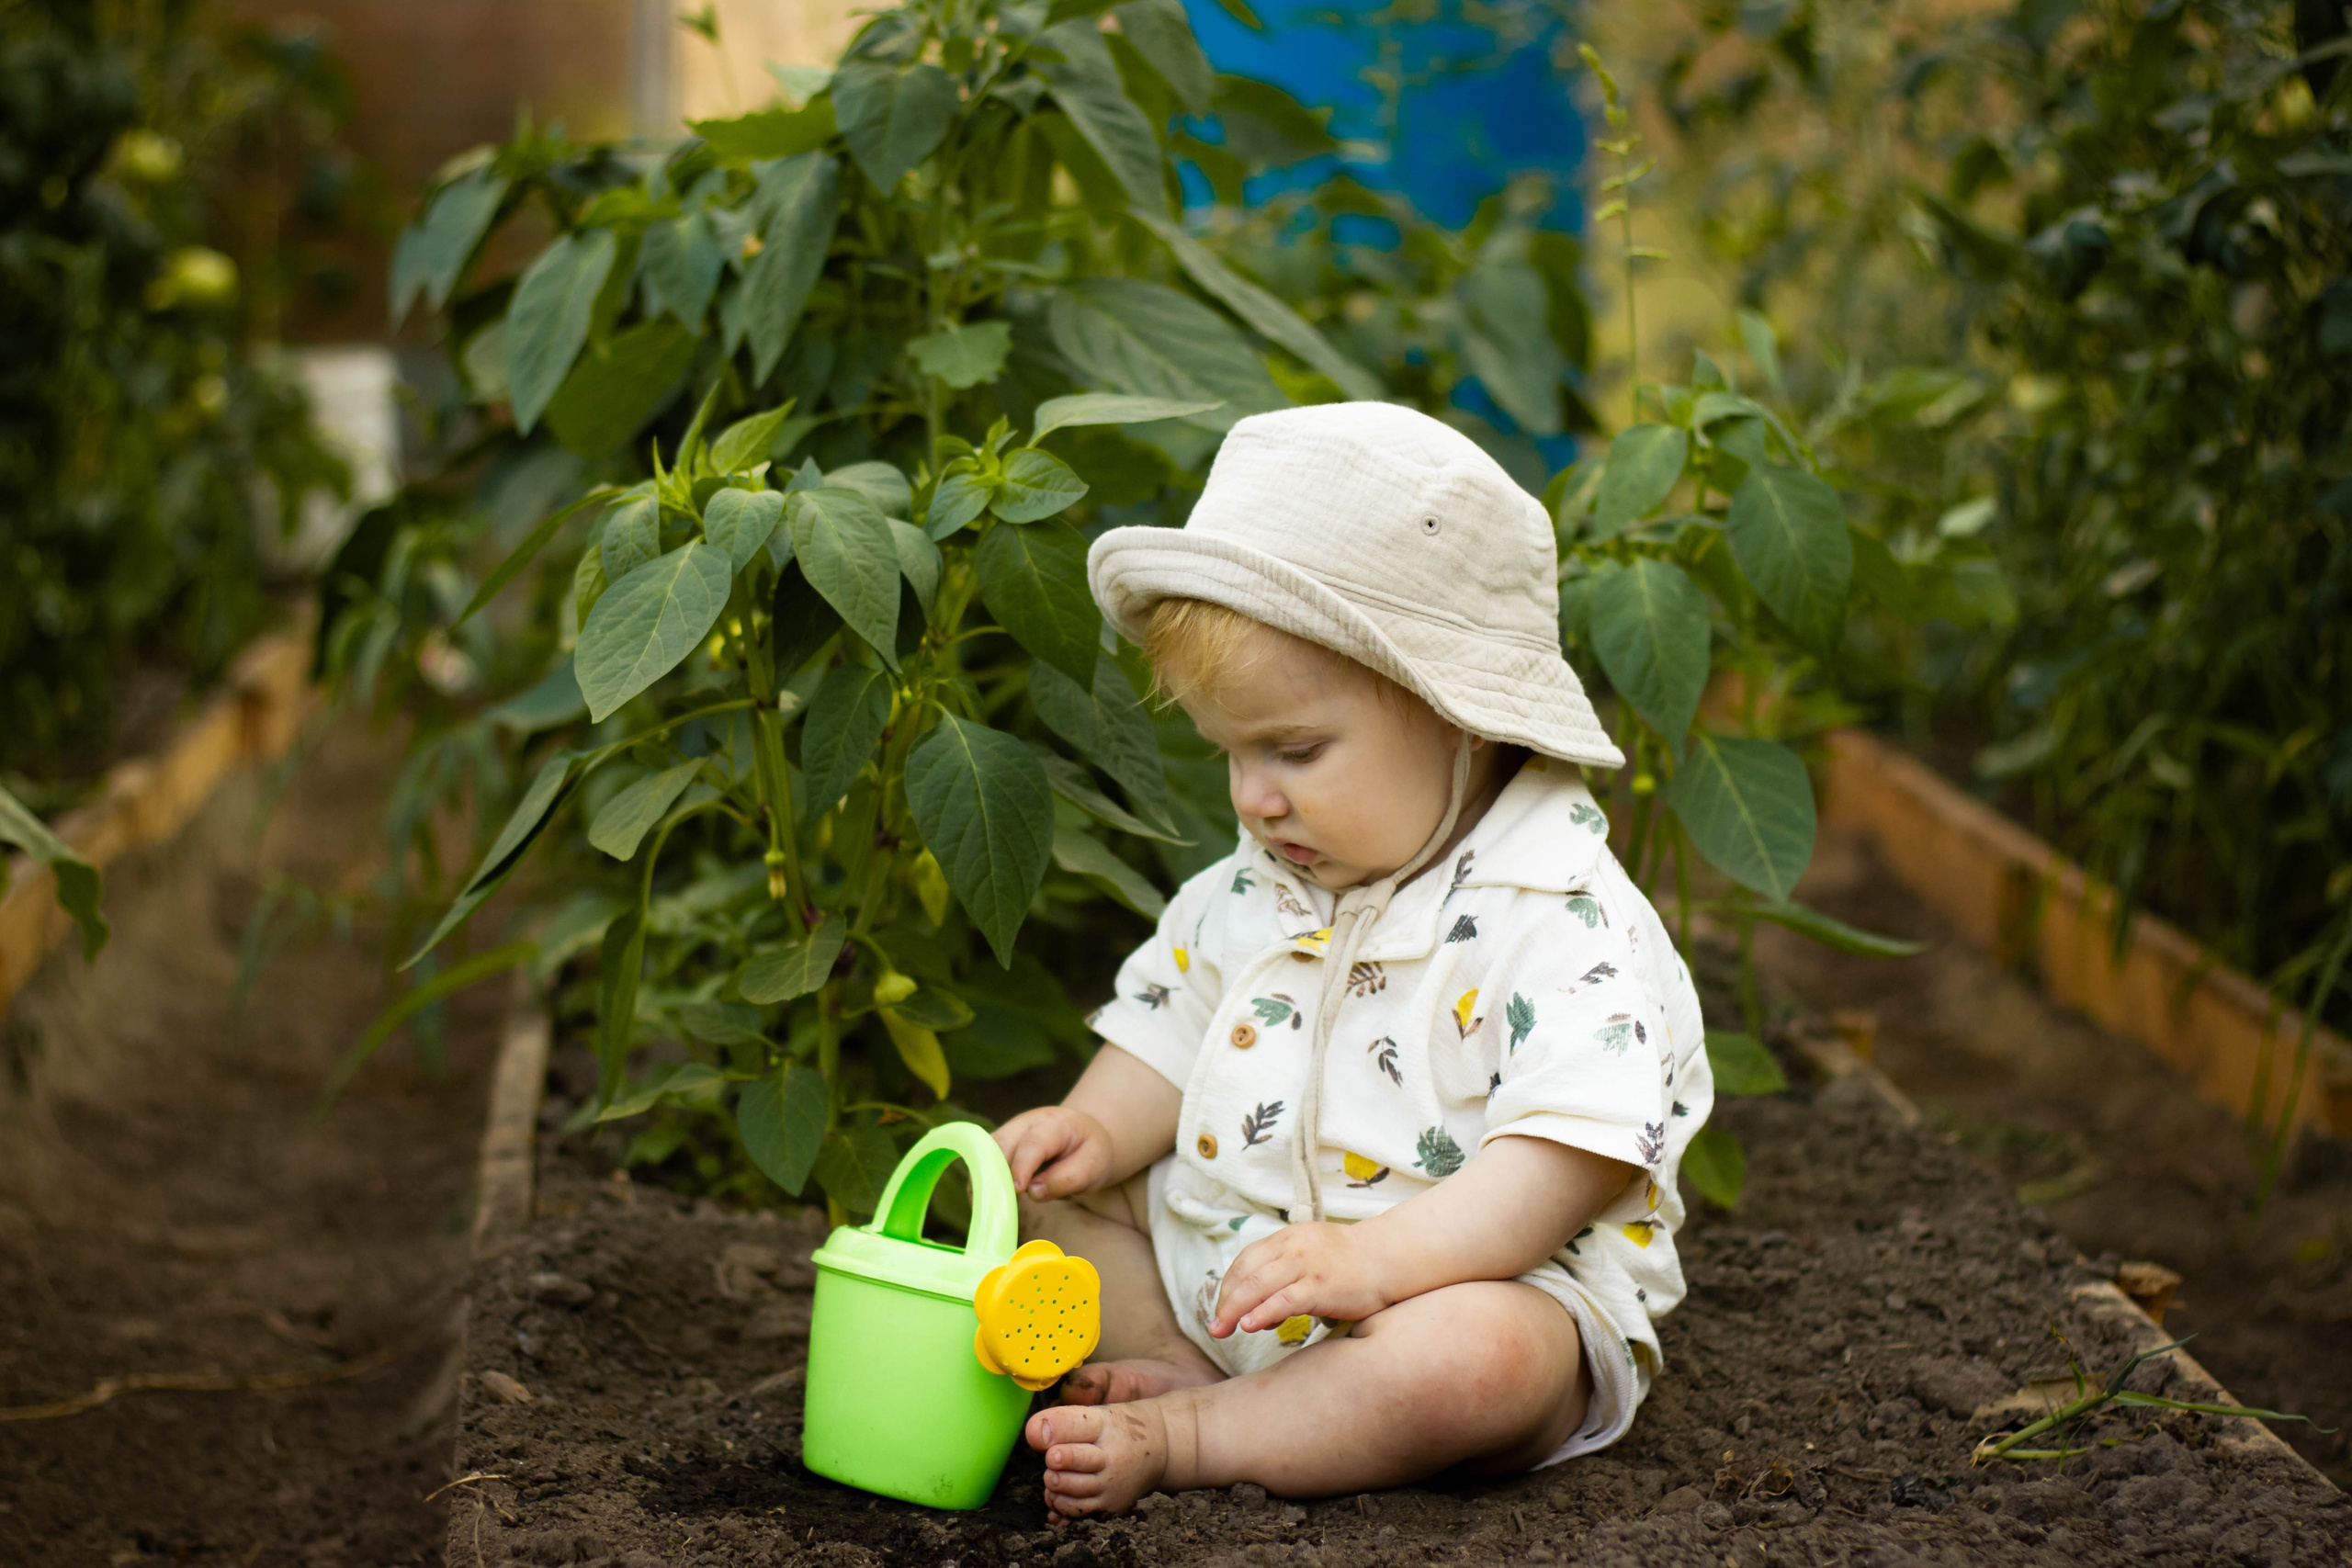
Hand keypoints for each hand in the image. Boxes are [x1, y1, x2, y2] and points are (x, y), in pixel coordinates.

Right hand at [994, 1105, 1113, 1200]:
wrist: (1084, 1138)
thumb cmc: (1090, 1153)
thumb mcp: (1093, 1166)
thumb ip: (1067, 1178)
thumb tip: (1033, 1192)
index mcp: (1055, 1123)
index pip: (1034, 1143)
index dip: (1022, 1166)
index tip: (1017, 1190)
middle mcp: (1027, 1122)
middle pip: (1002, 1143)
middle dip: (996, 1172)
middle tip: (997, 1203)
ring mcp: (1010, 1132)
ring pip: (986, 1151)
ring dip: (983, 1177)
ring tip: (987, 1205)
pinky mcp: (1000, 1145)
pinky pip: (982, 1160)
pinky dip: (981, 1180)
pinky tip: (984, 1201)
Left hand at [1209, 1222, 1389, 1337]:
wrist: (1387, 1258)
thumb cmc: (1348, 1264)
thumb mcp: (1309, 1257)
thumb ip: (1283, 1276)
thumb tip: (1258, 1313)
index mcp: (1286, 1238)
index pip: (1245, 1261)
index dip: (1228, 1287)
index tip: (1221, 1309)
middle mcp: (1292, 1247)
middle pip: (1245, 1273)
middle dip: (1225, 1302)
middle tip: (1215, 1327)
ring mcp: (1306, 1265)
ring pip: (1258, 1285)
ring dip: (1235, 1309)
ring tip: (1224, 1330)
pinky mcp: (1321, 1286)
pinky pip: (1284, 1299)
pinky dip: (1263, 1312)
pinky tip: (1251, 1326)